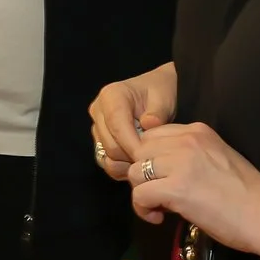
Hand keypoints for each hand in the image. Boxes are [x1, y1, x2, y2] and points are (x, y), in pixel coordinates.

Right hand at [90, 61, 177, 180]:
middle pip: (110, 145)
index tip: (150, 156)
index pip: (117, 126)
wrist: (152, 93)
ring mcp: (96, 127)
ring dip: (127, 164)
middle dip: (131, 155)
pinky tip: (137, 162)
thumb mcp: (163, 98)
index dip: (133, 145)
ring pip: (106, 157)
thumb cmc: (158, 93)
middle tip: (152, 158)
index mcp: (111, 96)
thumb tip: (148, 125)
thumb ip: (157, 112)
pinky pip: (105, 161)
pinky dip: (121, 167)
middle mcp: (98, 111)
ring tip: (145, 159)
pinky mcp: (99, 140)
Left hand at [129, 121, 259, 243]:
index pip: (153, 135)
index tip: (161, 178)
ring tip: (160, 208)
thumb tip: (160, 169)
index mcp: (198, 131)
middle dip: (143, 175)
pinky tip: (159, 218)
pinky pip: (140, 195)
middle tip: (158, 195)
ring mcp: (181, 163)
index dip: (150, 159)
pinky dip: (143, 209)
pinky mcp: (176, 188)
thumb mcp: (216, 158)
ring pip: (135, 172)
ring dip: (142, 193)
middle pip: (140, 152)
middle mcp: (187, 141)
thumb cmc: (246, 194)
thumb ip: (188, 156)